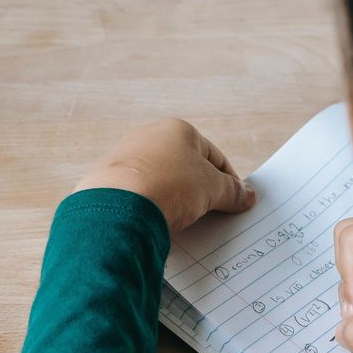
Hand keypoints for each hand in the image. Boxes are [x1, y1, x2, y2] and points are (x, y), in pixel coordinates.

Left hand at [75, 119, 255, 231]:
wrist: (117, 207)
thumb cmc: (169, 186)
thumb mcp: (212, 188)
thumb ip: (232, 191)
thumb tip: (247, 195)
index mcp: (175, 129)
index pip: (213, 156)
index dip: (228, 180)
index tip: (235, 201)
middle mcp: (146, 137)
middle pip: (184, 168)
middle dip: (199, 191)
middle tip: (211, 215)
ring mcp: (122, 159)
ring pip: (159, 183)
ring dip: (173, 201)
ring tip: (183, 223)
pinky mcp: (105, 182)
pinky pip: (136, 196)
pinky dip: (149, 208)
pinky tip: (155, 224)